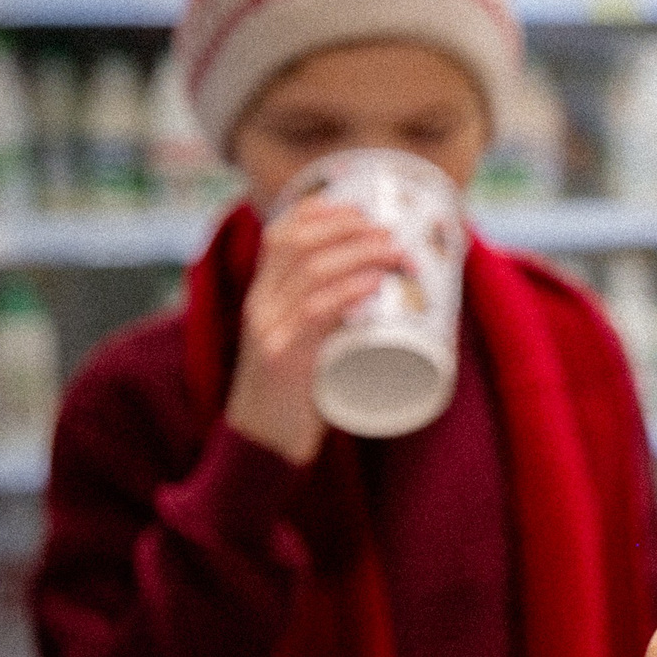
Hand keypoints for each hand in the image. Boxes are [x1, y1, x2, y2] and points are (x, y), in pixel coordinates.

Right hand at [224, 198, 409, 464]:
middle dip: (351, 229)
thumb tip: (390, 289)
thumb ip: (333, 315)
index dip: (324, 212)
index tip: (365, 212)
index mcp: (263, 294)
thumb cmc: (298, 391)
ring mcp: (268, 331)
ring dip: (361, 254)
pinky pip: (313, 314)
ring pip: (311, 272)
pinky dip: (347, 292)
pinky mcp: (282, 360)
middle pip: (299, 244)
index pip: (282, 234)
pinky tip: (373, 283)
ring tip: (396, 253)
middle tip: (393, 235)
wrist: (264, 444)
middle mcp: (259, 305)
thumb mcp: (308, 341)